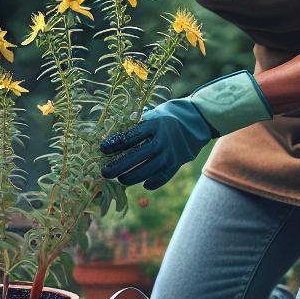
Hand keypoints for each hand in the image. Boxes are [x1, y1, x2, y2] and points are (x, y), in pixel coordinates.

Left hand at [100, 100, 214, 189]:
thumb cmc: (168, 117)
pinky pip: (164, 177)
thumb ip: (138, 123)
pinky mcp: (177, 163)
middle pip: (138, 156)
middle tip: (105, 172)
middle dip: (119, 165)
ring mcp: (171, 153)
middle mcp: (163, 140)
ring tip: (121, 180)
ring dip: (133, 176)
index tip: (102, 149)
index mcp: (155, 124)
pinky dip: (154, 182)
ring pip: (149, 169)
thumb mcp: (154, 114)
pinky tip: (144, 184)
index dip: (116, 143)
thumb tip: (114, 133)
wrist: (197, 122)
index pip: (132, 135)